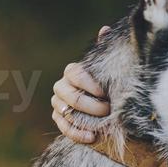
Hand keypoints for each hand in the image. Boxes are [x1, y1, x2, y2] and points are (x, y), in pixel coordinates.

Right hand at [51, 26, 111, 142]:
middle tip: (108, 110)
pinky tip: (92, 137)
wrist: (108, 107)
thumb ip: (104, 51)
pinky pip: (64, 128)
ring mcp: (58, 104)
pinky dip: (78, 133)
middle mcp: (62, 87)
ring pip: (65, 111)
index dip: (88, 83)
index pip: (74, 73)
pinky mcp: (59, 120)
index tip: (104, 92)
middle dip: (89, 104)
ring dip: (84, 120)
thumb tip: (105, 29)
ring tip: (102, 125)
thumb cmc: (108, 85)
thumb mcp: (109, 69)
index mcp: (73, 72)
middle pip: (69, 94)